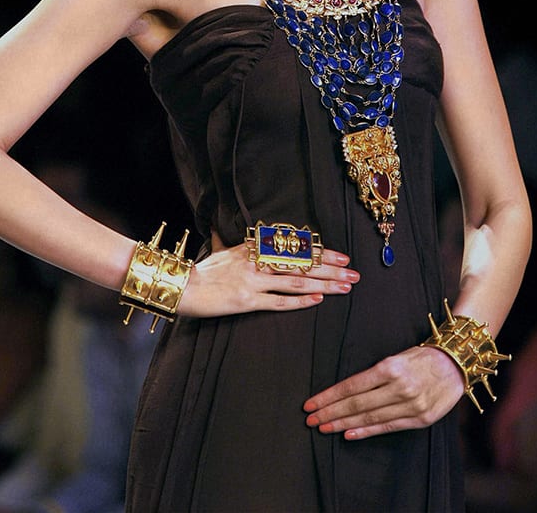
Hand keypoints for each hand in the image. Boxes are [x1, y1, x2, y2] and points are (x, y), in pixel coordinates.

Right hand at [179, 234, 359, 317]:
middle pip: (301, 263)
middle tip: (354, 272)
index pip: (295, 248)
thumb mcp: (222, 250)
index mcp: (254, 248)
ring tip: (345, 286)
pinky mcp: (246, 301)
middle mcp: (257, 261)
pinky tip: (318, 299)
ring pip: (296, 280)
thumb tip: (236, 235)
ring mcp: (252, 281)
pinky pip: (278, 302)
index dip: (321, 252)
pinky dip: (299, 300)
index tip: (343, 255)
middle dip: (331, 268)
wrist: (181, 286)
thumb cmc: (203, 270)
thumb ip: (236, 245)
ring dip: (324, 283)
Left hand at [303, 344, 463, 438]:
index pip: (352, 386)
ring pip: (369, 417)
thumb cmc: (421, 357)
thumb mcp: (396, 357)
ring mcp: (411, 405)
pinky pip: (388, 427)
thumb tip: (345, 390)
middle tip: (310, 419)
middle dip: (330, 412)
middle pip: (356, 404)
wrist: (456, 364)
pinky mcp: (421, 419)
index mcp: (390, 367)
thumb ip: (374, 374)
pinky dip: (366, 431)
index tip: (311, 404)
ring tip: (324, 427)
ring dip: (343, 424)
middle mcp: (399, 387)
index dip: (329, 397)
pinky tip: (349, 433)